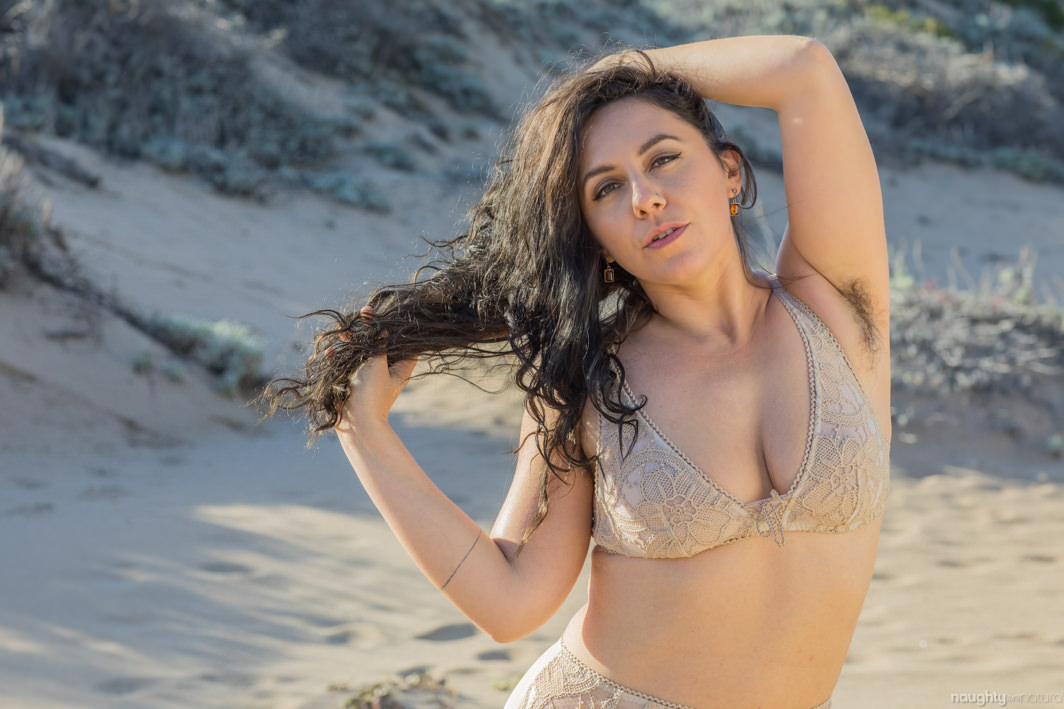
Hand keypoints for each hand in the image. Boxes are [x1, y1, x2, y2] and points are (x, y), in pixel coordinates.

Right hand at [336, 305, 416, 430]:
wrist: (355, 422)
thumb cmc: (371, 392)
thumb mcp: (377, 363)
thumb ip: (379, 343)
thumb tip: (383, 328)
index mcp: (401, 368)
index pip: (406, 344)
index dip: (399, 329)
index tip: (389, 315)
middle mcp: (387, 371)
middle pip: (381, 345)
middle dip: (369, 331)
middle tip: (362, 314)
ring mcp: (369, 376)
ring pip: (362, 353)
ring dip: (351, 342)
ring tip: (343, 332)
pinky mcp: (353, 381)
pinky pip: (346, 364)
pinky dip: (339, 357)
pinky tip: (331, 352)